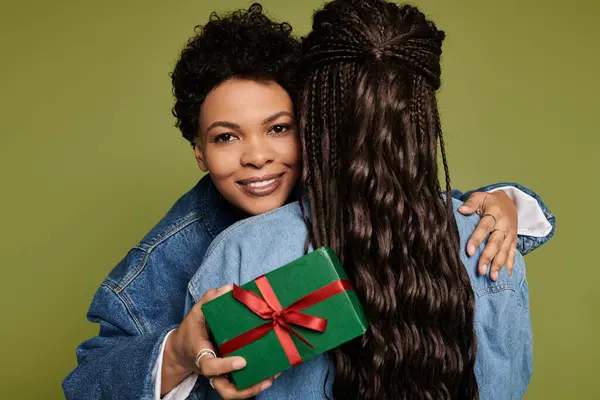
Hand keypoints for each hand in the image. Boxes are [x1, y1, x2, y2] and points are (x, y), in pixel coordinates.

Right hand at [163, 284, 277, 397]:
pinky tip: (270, 373)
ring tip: (272, 377)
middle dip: (245, 390)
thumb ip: (210, 299)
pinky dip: (253, 383)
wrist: (182, 349)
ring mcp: (218, 375)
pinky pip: (238, 385)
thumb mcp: (196, 311)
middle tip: (266, 379)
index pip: (208, 366)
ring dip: (253, 389)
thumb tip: (228, 289)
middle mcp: (210, 369)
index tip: (242, 362)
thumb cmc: (192, 329)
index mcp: (200, 353)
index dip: (224, 366)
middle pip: (224, 389)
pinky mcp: (226, 375)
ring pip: (233, 392)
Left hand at [458, 191, 517, 280]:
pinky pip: (512, 254)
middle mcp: (504, 225)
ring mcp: (510, 234)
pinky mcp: (514, 241)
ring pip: (504, 251)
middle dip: (488, 257)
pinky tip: (506, 276)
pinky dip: (510, 265)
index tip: (469, 251)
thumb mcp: (479, 196)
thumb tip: (461, 209)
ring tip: (492, 277)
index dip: (477, 239)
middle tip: (480, 270)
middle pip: (495, 242)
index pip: (484, 227)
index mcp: (494, 213)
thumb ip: (471, 203)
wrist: (508, 202)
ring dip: (498, 265)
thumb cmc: (488, 201)